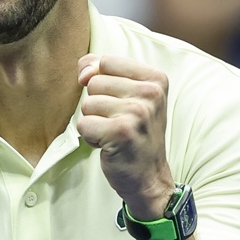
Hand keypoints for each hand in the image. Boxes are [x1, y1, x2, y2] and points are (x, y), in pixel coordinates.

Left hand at [77, 55, 174, 221]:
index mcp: (156, 78)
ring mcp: (137, 112)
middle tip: (119, 123)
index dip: (103, 84)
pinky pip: (83, 124)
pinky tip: (109, 144)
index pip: (106, 62)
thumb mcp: (128, 95)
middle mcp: (150, 93)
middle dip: (98, 105)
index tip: (122, 103)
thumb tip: (83, 72)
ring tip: (115, 133)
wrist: (149, 177)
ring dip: (94, 122)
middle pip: (94, 82)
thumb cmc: (136, 133)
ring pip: (87, 104)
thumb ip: (101, 70)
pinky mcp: (121, 132)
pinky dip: (91, 137)